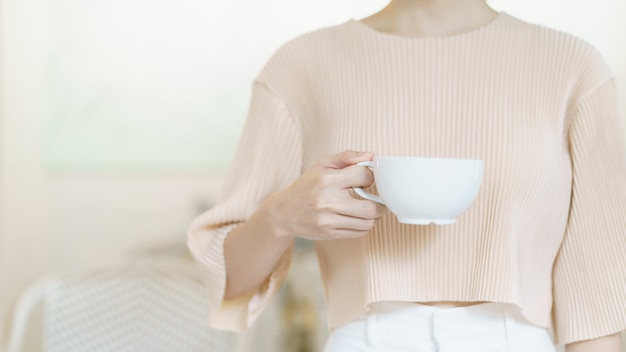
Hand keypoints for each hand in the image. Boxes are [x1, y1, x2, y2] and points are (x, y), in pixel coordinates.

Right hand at [263, 150, 385, 239]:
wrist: (284, 212)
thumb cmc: (306, 186)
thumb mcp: (322, 165)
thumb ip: (347, 157)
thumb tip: (372, 156)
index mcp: (327, 180)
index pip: (364, 176)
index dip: (369, 176)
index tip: (365, 178)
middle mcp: (328, 202)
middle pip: (371, 208)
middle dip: (379, 203)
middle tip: (377, 199)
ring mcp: (329, 220)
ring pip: (368, 223)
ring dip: (373, 216)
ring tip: (368, 208)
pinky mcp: (330, 234)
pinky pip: (359, 233)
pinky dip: (364, 225)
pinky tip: (357, 218)